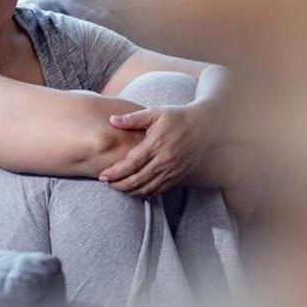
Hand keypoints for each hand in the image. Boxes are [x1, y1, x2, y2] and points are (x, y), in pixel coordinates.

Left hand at [97, 105, 218, 197]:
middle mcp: (164, 161)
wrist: (203, 126)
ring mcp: (172, 170)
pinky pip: (159, 190)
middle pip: (137, 180)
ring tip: (118, 188)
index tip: (103, 175)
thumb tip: (112, 120)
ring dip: (130, 191)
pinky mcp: (178, 176)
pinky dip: (145, 193)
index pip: (131, 164)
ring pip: (147, 188)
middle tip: (106, 183)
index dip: (115, 172)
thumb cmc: (177, 117)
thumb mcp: (155, 113)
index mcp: (155, 144)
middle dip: (119, 184)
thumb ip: (132, 119)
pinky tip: (135, 190)